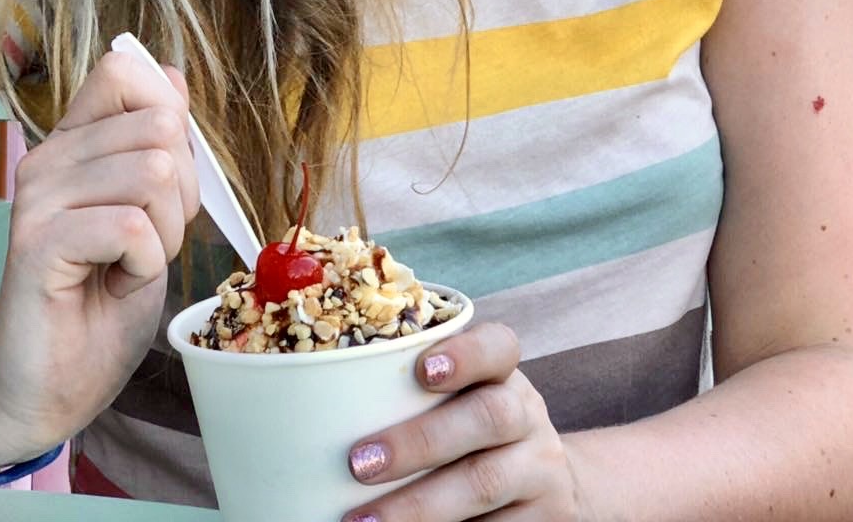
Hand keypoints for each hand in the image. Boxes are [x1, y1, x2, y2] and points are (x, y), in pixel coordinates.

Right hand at [0, 49, 200, 465]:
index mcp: (72, 144)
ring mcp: (38, 199)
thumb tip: (170, 77)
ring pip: (153, 174)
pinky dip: (144, 265)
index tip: (162, 187)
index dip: (171, 122)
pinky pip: (132, 228)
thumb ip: (155, 148)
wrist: (43, 388)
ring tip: (128, 267)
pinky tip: (114, 285)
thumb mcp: (149, 216)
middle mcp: (48, 159)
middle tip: (146, 244)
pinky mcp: (37, 244)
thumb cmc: (98, 305)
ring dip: (164, 234)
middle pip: (158, 127)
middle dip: (181, 194)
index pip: (123, 71)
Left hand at [343, 322, 582, 520]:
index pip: (499, 347)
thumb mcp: (459, 403)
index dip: (465, 354)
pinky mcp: (545, 520)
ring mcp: (540, 470)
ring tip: (364, 521)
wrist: (551, 489)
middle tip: (358, 463)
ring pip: (485, 482)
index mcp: (504, 374)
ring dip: (420, 504)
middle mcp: (528, 416)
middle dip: (419, 441)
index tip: (421, 370)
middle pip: (487, 417)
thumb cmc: (470, 432)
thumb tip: (302, 409)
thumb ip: (406, 395)